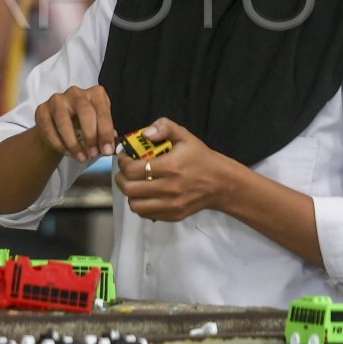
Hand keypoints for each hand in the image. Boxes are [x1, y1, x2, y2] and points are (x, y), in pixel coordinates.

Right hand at [33, 85, 116, 162]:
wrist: (58, 127)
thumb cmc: (82, 125)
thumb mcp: (97, 127)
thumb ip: (104, 135)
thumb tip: (110, 147)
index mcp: (94, 94)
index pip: (102, 109)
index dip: (105, 131)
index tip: (107, 150)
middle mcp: (76, 93)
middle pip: (85, 111)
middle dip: (90, 135)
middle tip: (93, 154)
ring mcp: (57, 100)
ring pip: (64, 120)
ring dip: (73, 143)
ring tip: (81, 157)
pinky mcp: (42, 110)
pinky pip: (50, 129)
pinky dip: (60, 144)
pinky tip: (68, 153)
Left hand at [114, 118, 238, 221]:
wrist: (221, 183)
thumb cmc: (200, 158)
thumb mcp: (185, 136)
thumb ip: (164, 127)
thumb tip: (144, 133)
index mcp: (170, 167)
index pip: (132, 170)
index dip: (122, 163)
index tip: (124, 157)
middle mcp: (169, 188)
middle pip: (130, 189)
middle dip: (121, 179)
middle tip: (124, 171)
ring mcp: (171, 205)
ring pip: (135, 205)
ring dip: (129, 194)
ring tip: (133, 184)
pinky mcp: (174, 215)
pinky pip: (147, 214)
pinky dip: (141, 205)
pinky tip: (145, 194)